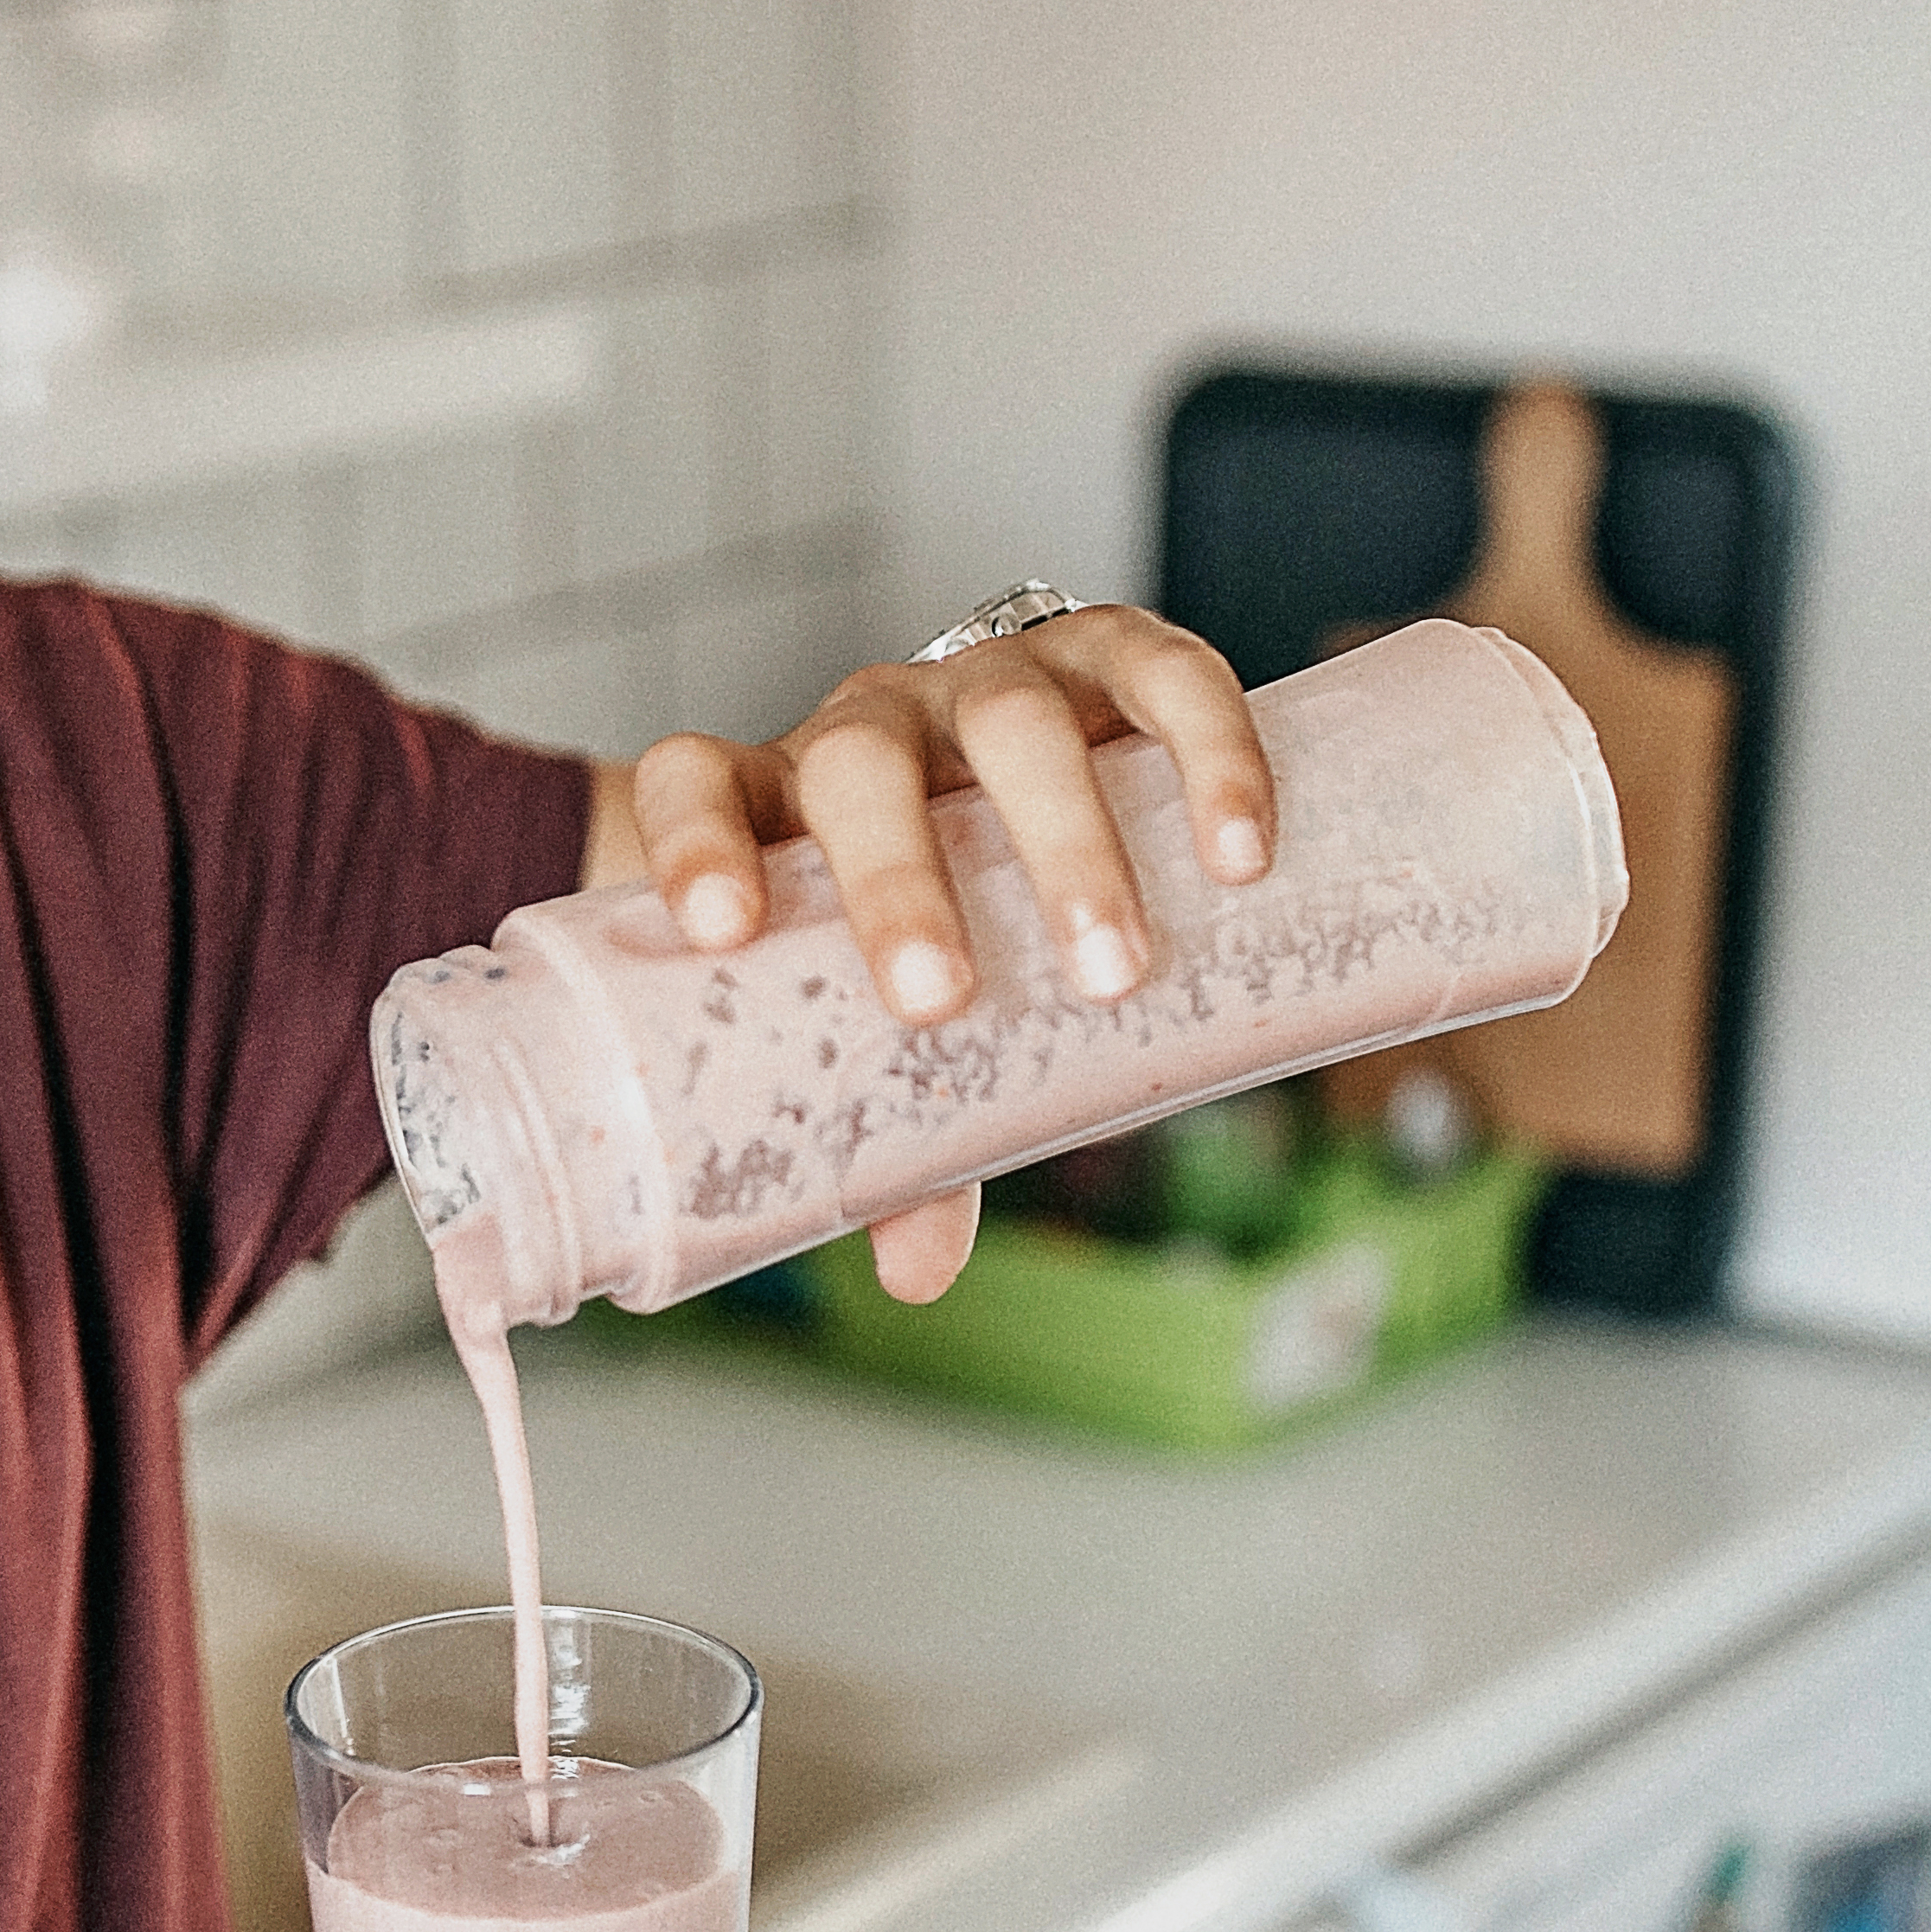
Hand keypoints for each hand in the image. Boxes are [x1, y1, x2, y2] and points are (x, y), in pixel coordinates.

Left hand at [603, 607, 1278, 1302]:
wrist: (1045, 784)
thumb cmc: (950, 929)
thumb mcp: (909, 1028)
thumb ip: (906, 1142)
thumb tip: (914, 1274)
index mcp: (782, 802)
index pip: (694, 782)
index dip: (692, 843)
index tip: (720, 932)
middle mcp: (874, 725)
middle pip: (861, 767)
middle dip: (896, 883)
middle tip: (942, 1001)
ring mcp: (993, 682)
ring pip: (1013, 719)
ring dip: (1063, 840)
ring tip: (1112, 964)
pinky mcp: (1115, 656)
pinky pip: (1161, 673)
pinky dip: (1205, 752)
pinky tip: (1238, 852)